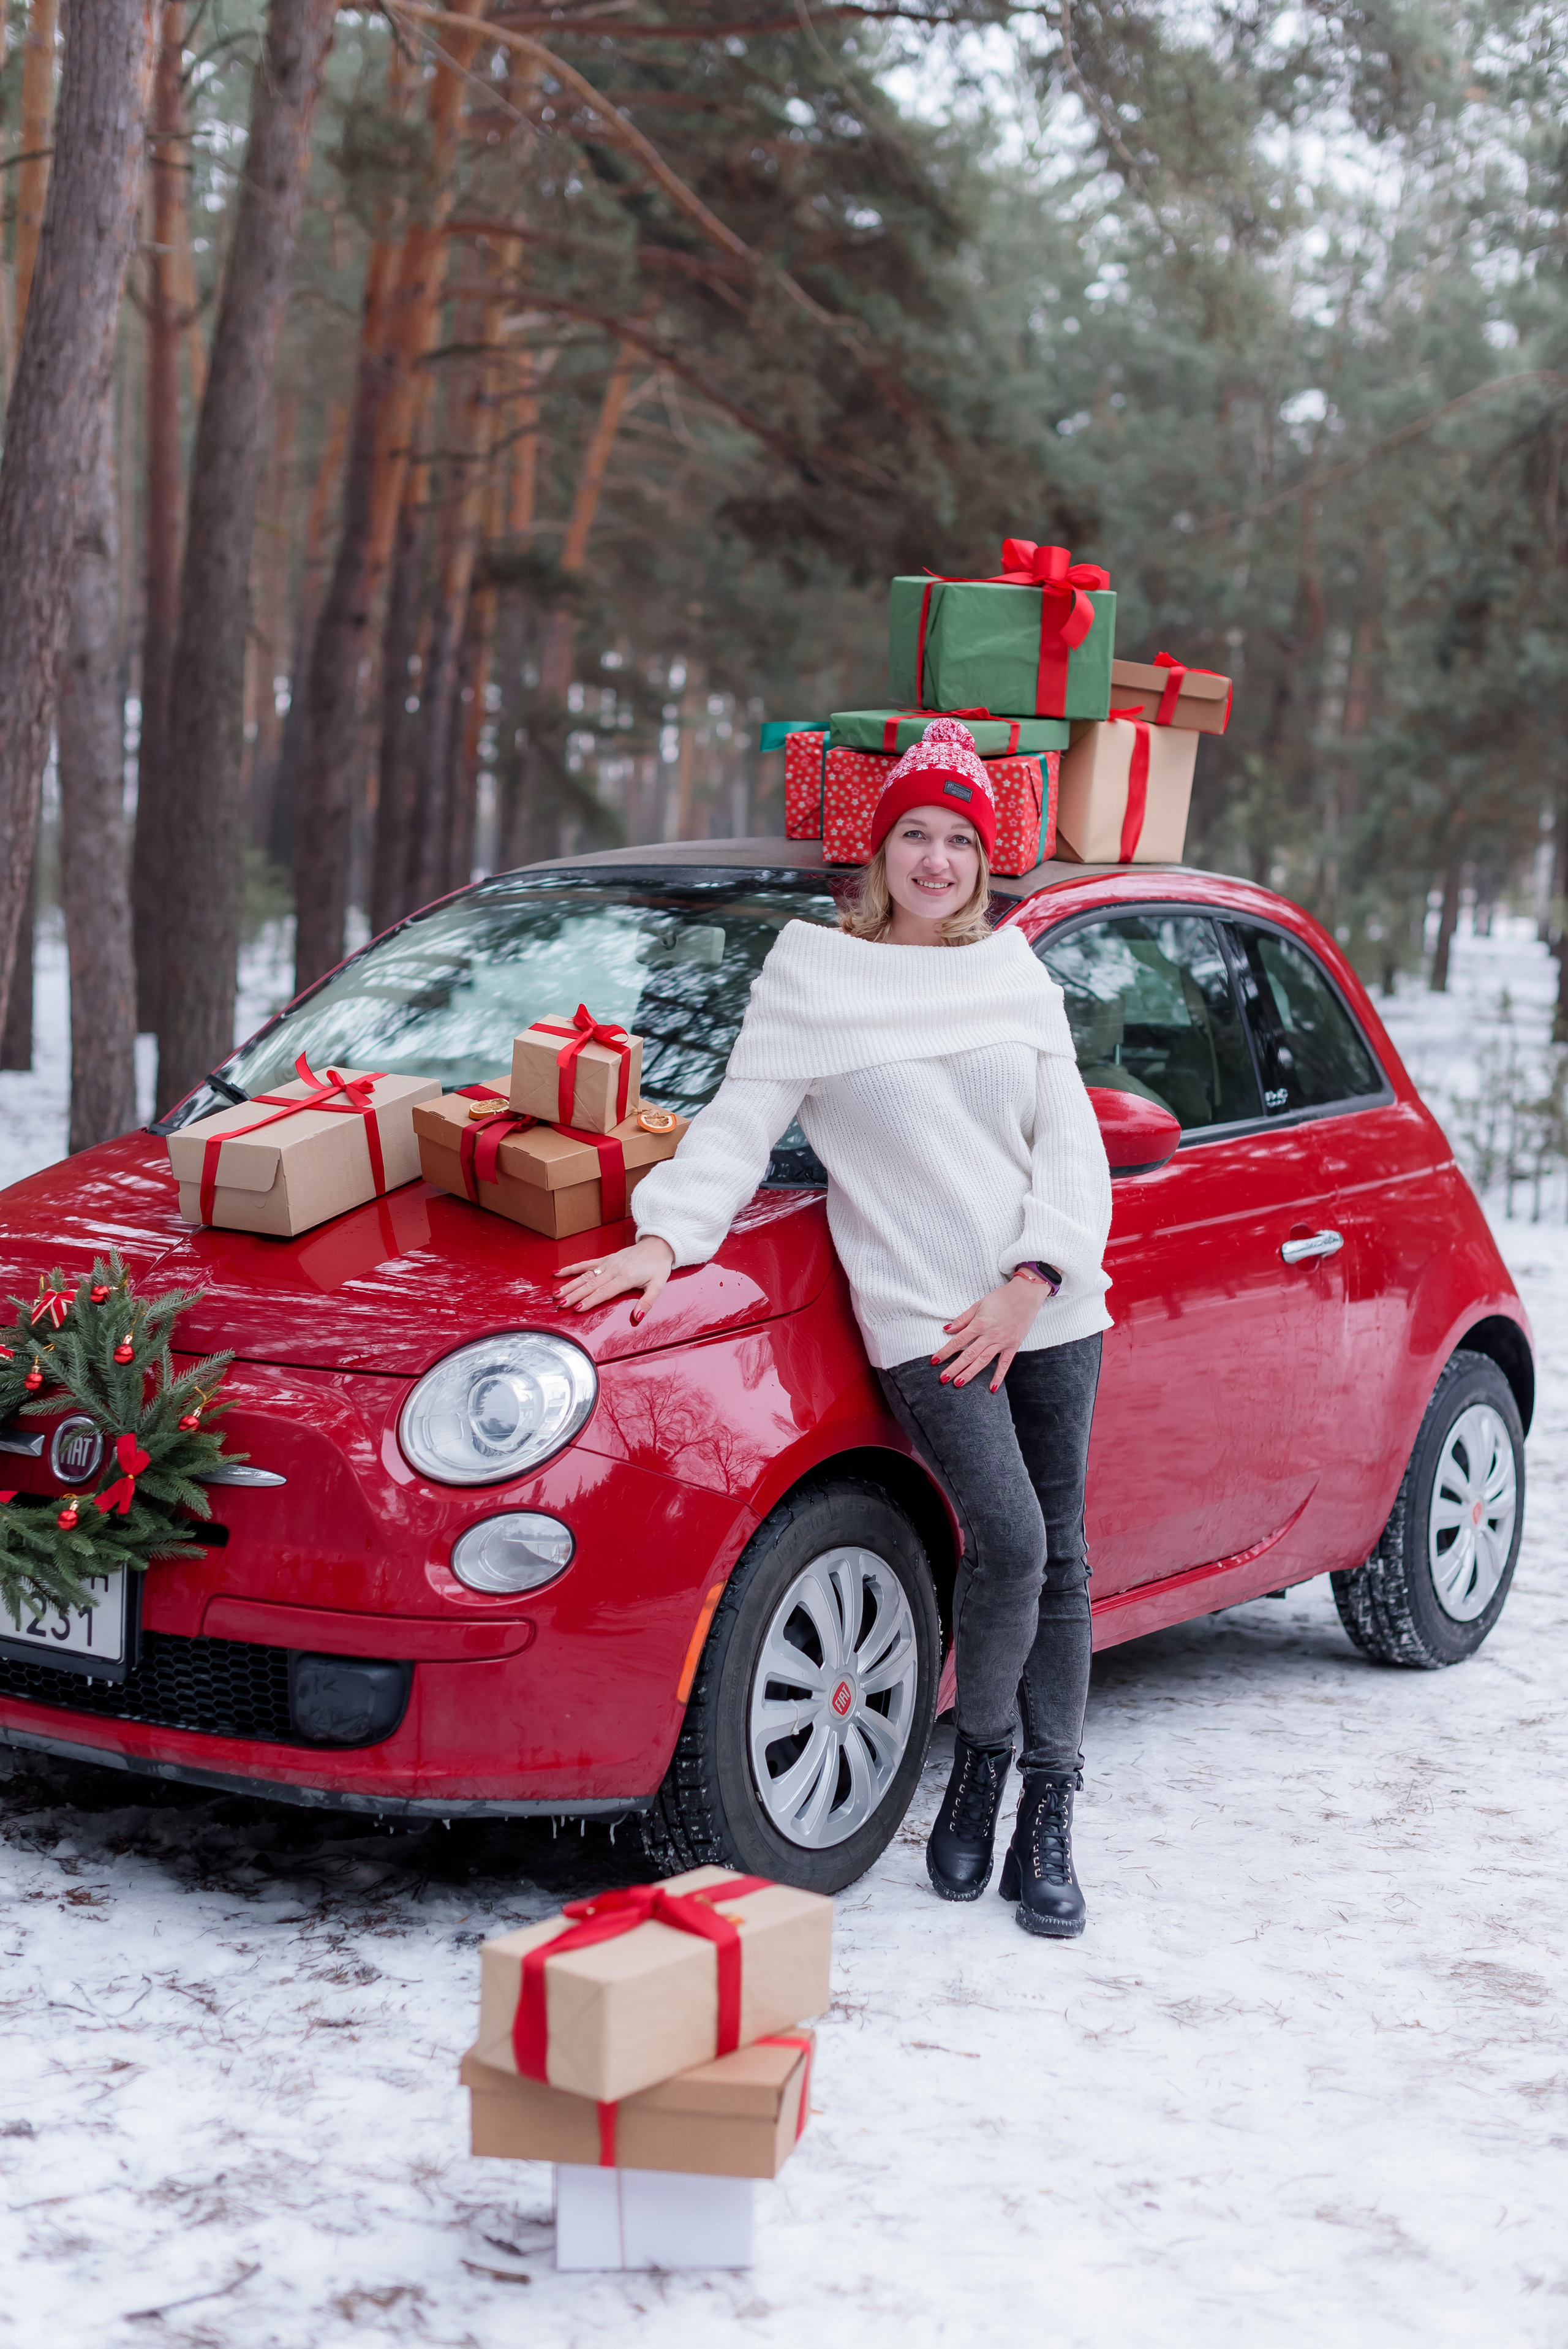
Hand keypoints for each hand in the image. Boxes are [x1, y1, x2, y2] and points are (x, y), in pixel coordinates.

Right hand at [554, 1235, 675, 1324]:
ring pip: (584, 1275)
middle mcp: (613, 1269)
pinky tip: (559, 1273)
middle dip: (574, 1295)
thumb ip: (647, 1302)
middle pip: (590, 1285)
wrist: (658, 1245)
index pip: (604, 1292)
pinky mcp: (605, 1259)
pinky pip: (586, 1264)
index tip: (577, 1308)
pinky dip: (572, 1268)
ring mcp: (608, 1263)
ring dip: (569, 1285)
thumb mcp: (657, 1286)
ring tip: (556, 1293)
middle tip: (560, 1304)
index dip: (590, 1300)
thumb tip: (638, 1317)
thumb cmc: (658, 1266)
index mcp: (625, 1277)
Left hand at [931, 1277, 1046, 1391]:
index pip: (958, 1341)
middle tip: (943, 1378)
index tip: (934, 1361)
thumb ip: (963, 1319)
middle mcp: (990, 1335)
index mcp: (980, 1323)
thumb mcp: (979, 1304)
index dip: (945, 1352)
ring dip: (970, 1373)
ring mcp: (1002, 1342)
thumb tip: (947, 1329)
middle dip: (955, 1367)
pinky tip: (991, 1388)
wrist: (1026, 1295)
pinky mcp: (1013, 1346)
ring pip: (983, 1361)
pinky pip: (1005, 1364)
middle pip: (969, 1354)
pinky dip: (998, 1377)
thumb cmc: (1001, 1298)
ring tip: (958, 1383)